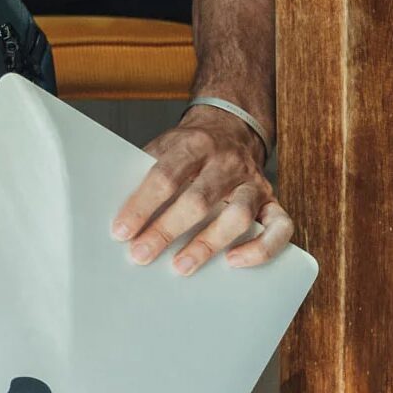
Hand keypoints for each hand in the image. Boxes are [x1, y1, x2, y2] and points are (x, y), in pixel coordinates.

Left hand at [110, 105, 292, 274]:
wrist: (230, 127)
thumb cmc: (187, 148)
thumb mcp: (162, 146)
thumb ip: (143, 173)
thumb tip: (113, 212)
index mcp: (195, 144)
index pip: (165, 175)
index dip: (142, 205)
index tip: (121, 231)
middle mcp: (227, 162)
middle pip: (198, 199)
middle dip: (167, 231)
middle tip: (141, 255)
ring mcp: (253, 181)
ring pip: (238, 215)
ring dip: (207, 244)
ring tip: (180, 266)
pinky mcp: (272, 201)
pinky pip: (279, 228)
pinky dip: (260, 248)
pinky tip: (234, 262)